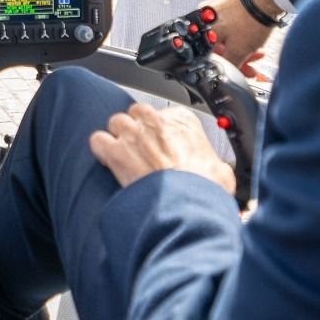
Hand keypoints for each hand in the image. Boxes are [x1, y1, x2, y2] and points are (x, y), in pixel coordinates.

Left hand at [89, 103, 235, 196]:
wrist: (185, 205)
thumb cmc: (203, 189)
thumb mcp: (222, 171)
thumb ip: (215, 163)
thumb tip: (218, 172)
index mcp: (183, 121)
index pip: (165, 115)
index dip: (162, 132)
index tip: (164, 145)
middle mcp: (155, 122)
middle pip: (137, 114)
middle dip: (138, 128)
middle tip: (142, 149)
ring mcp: (133, 134)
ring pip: (116, 122)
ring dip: (118, 137)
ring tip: (125, 155)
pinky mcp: (115, 151)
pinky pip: (97, 140)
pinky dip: (101, 150)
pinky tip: (108, 160)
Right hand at [202, 0, 280, 73]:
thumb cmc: (251, 17)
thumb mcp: (239, 51)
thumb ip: (229, 65)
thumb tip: (227, 74)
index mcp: (201, 30)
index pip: (208, 55)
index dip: (225, 66)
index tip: (239, 71)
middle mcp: (203, 17)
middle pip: (217, 45)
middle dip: (236, 57)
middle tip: (251, 64)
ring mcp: (214, 7)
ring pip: (225, 34)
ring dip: (240, 46)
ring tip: (257, 52)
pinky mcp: (226, 1)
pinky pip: (230, 23)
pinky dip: (240, 33)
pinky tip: (253, 37)